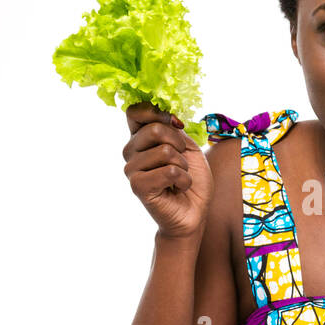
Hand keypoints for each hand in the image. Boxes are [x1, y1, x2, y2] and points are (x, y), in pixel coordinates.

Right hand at [122, 102, 212, 240]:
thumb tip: (167, 116)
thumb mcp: (187, 146)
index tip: (176, 125)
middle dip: (179, 144)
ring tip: (179, 178)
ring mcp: (131, 169)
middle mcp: (131, 151)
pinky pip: (169, 171)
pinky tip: (179, 188)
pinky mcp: (138, 186)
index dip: (157, 112)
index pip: (135, 111)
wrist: (193, 212)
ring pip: (165, 151)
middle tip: (182, 161)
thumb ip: (174, 128)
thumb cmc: (190, 179)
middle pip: (155, 128)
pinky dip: (184, 180)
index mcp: (140, 138)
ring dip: (183, 166)